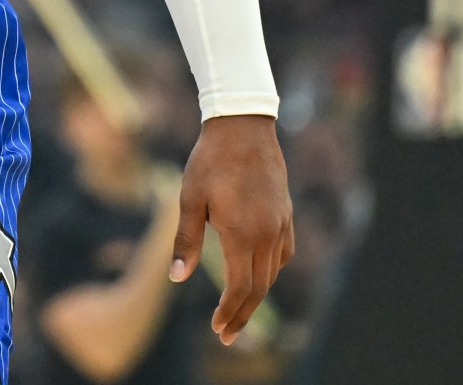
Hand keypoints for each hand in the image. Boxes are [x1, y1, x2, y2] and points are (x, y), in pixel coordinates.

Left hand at [170, 113, 292, 344]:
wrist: (242, 127)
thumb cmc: (209, 161)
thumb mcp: (189, 199)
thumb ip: (185, 240)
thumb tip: (176, 277)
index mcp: (242, 233)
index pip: (241, 287)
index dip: (230, 311)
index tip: (218, 330)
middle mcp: (267, 235)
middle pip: (260, 288)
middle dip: (242, 313)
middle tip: (227, 336)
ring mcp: (281, 225)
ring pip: (273, 273)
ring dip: (256, 295)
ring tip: (237, 310)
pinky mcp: (286, 215)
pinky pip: (282, 254)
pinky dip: (270, 271)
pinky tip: (258, 274)